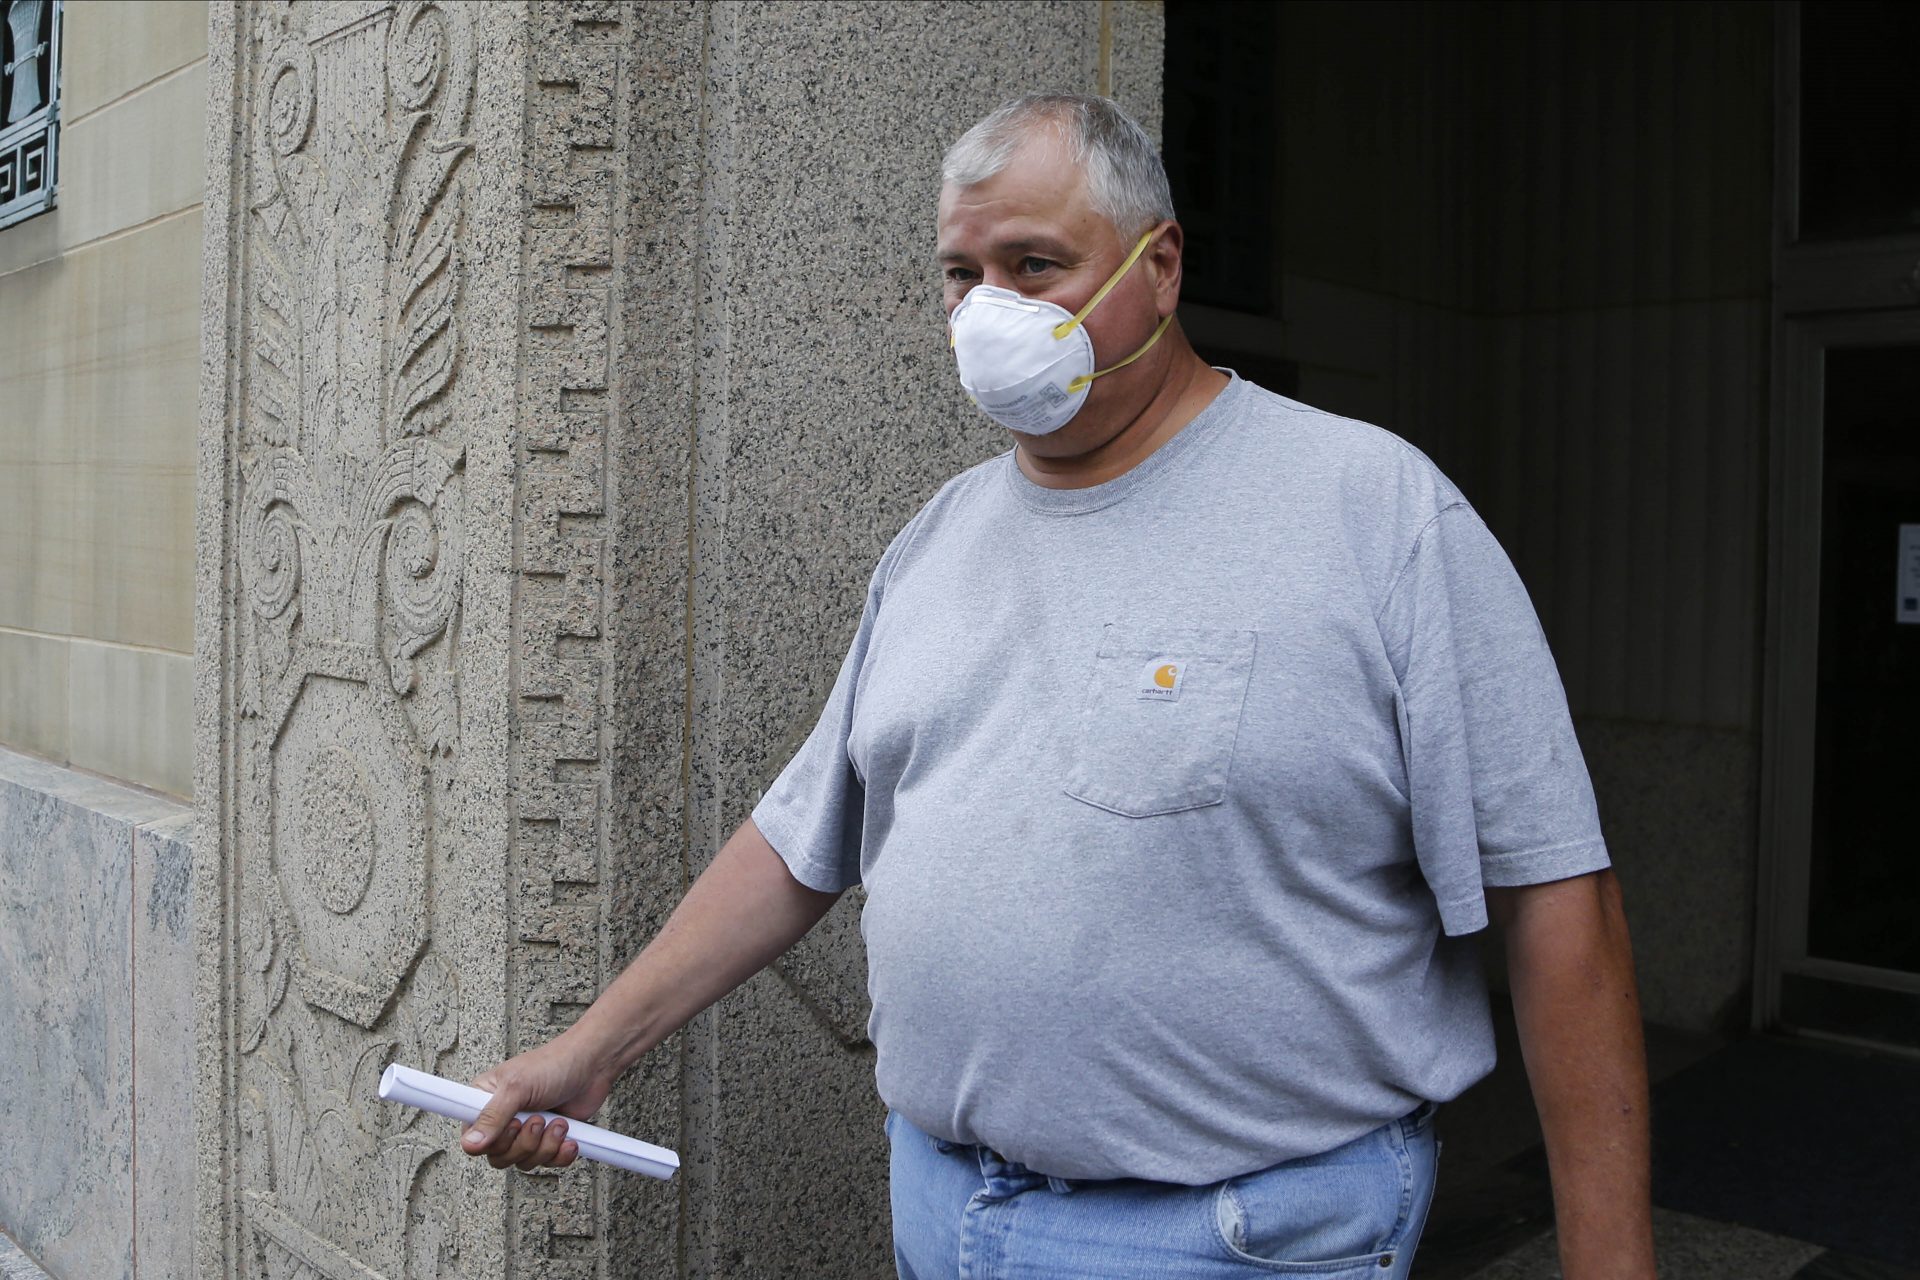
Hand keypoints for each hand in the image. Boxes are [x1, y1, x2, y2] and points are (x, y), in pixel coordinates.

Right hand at [458, 1032, 616, 1171]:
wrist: (592, 1066)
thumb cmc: (553, 1065)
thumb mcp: (517, 1087)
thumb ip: (492, 1117)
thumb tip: (470, 1144)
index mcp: (484, 1101)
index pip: (471, 1140)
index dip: (491, 1141)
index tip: (513, 1123)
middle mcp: (502, 1119)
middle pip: (499, 1157)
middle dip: (524, 1143)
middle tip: (538, 1120)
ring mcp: (525, 1132)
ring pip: (523, 1162)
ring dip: (545, 1145)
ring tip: (558, 1122)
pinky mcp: (547, 1141)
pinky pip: (546, 1164)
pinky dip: (560, 1154)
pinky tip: (569, 1137)